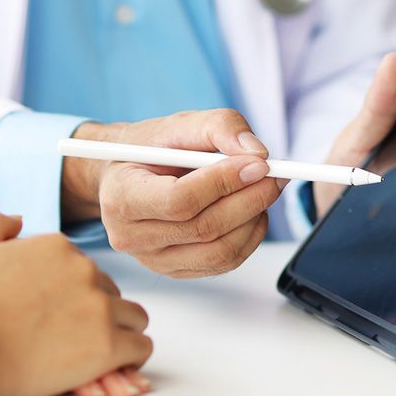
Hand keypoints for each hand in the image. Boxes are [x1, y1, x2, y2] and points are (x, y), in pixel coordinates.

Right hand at [0, 249, 146, 395]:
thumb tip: (19, 219)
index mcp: (59, 248)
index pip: (85, 269)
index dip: (73, 293)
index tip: (58, 314)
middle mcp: (85, 271)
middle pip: (111, 292)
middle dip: (98, 312)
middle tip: (74, 337)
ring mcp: (99, 309)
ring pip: (134, 318)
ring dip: (119, 332)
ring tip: (95, 351)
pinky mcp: (107, 346)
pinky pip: (140, 348)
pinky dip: (129, 358)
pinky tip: (111, 367)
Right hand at [62, 110, 286, 277]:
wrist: (128, 176)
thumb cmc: (150, 150)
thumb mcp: (180, 124)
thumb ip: (219, 127)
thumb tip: (257, 153)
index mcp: (121, 196)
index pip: (179, 200)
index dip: (224, 183)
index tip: (257, 164)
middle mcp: (130, 236)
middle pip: (203, 229)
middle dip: (249, 200)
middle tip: (274, 176)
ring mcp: (152, 260)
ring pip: (218, 252)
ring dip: (253, 221)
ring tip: (262, 191)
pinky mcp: (174, 271)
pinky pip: (222, 264)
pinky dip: (248, 238)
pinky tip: (251, 213)